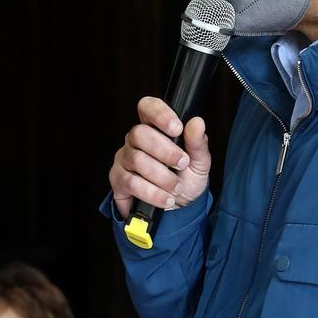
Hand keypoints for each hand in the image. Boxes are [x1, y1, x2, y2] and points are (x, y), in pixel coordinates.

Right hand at [110, 97, 210, 219]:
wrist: (178, 210)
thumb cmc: (185, 180)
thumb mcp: (199, 163)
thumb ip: (198, 143)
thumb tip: (197, 122)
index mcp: (155, 129)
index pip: (148, 107)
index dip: (159, 114)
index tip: (177, 129)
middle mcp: (135, 141)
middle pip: (140, 134)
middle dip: (165, 151)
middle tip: (182, 164)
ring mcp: (125, 159)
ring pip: (137, 160)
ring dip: (162, 176)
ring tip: (176, 187)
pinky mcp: (118, 180)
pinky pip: (131, 183)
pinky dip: (153, 193)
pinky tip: (166, 198)